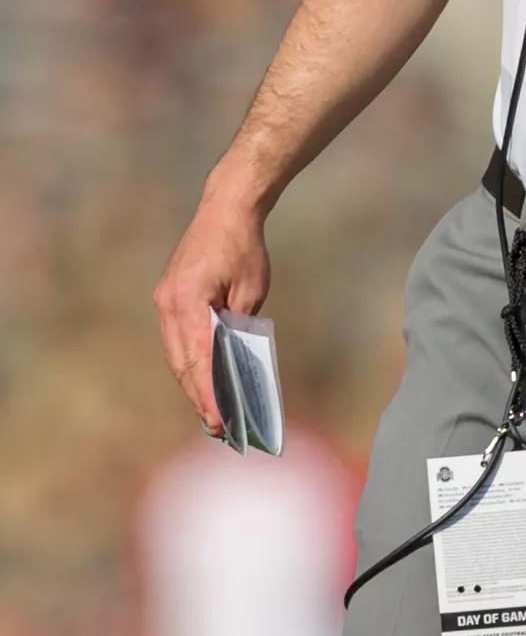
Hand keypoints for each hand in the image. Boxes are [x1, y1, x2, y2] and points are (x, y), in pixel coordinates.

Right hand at [153, 183, 272, 436]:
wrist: (225, 209)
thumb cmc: (244, 248)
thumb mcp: (252, 290)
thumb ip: (238, 325)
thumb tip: (232, 360)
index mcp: (189, 302)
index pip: (198, 359)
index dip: (208, 394)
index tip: (219, 420)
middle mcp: (168, 304)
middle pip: (182, 362)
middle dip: (198, 395)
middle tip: (218, 426)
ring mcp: (164, 300)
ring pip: (176, 353)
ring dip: (191, 381)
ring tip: (210, 410)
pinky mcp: (168, 296)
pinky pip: (177, 338)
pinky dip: (189, 359)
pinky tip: (203, 377)